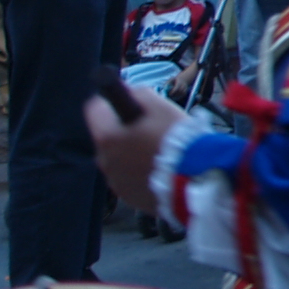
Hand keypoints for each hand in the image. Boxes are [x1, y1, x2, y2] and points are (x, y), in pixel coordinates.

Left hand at [85, 87, 187, 212]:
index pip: (93, 109)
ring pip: (116, 158)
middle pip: (106, 136)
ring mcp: (114, 181)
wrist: (195, 176)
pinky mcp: (127, 196)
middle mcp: (103, 159)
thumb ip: (136, 94)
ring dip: (129, 152)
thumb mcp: (158, 104)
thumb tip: (126, 92)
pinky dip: (137, 172)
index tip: (123, 102)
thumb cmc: (177, 138)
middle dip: (121, 130)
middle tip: (147, 128)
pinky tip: (158, 169)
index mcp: (107, 136)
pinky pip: (127, 177)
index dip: (108, 101)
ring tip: (156, 151)